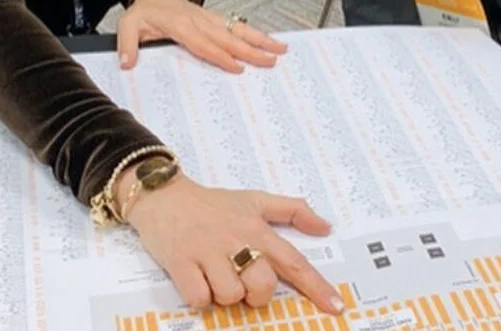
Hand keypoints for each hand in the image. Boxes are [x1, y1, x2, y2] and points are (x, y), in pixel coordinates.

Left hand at [118, 0, 286, 72]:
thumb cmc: (144, 13)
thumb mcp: (127, 25)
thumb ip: (127, 43)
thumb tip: (127, 62)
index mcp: (179, 25)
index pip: (202, 43)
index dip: (220, 55)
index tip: (237, 67)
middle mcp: (199, 20)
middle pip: (227, 37)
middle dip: (250, 50)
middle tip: (270, 60)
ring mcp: (209, 18)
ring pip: (237, 29)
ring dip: (259, 39)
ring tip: (280, 49)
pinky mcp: (215, 19)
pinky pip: (237, 25)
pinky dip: (255, 33)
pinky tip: (269, 41)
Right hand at [124, 172, 343, 314]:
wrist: (164, 195)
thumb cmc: (212, 203)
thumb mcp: (255, 199)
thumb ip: (292, 210)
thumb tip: (326, 227)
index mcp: (256, 227)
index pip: (293, 260)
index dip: (316, 286)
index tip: (336, 306)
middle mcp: (235, 239)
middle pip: (262, 286)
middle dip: (255, 294)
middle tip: (241, 280)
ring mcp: (207, 251)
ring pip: (230, 296)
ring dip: (223, 294)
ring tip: (214, 274)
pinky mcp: (181, 262)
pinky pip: (200, 298)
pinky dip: (199, 296)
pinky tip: (195, 277)